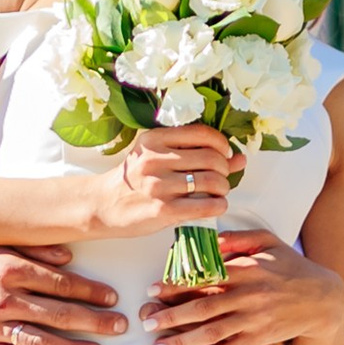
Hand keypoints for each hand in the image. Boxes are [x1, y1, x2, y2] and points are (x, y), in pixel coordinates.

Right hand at [0, 246, 125, 344]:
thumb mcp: (0, 242)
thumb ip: (36, 249)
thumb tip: (70, 257)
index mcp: (9, 269)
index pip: (60, 283)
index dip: (89, 291)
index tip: (112, 297)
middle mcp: (2, 298)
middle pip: (57, 313)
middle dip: (93, 321)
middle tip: (119, 326)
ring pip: (39, 340)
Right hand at [74, 121, 247, 241]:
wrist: (104, 205)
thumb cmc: (135, 180)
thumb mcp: (158, 157)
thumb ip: (197, 154)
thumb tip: (240, 158)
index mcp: (154, 139)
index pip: (202, 134)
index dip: (221, 145)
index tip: (222, 154)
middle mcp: (155, 159)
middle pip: (212, 158)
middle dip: (224, 169)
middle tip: (219, 177)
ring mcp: (159, 185)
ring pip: (213, 182)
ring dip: (223, 188)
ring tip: (217, 192)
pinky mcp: (163, 210)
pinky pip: (206, 206)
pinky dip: (219, 206)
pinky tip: (214, 206)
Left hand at [146, 234, 343, 344]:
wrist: (322, 298)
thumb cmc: (289, 265)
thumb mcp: (267, 241)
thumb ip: (237, 238)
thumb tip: (208, 241)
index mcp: (247, 269)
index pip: (205, 277)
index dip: (176, 284)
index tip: (153, 290)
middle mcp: (249, 296)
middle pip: (204, 309)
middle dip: (171, 317)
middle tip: (146, 322)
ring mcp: (255, 320)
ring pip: (213, 334)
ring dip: (183, 343)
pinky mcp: (261, 340)